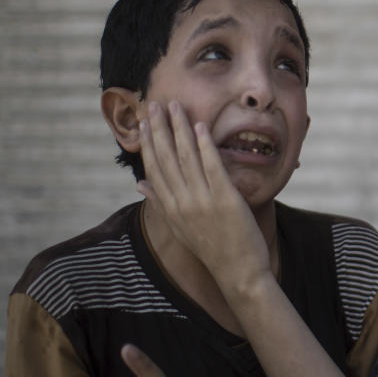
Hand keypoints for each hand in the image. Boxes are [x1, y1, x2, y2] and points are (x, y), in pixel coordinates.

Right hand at [137, 101, 270, 291]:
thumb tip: (138, 183)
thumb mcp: (180, 227)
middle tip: (155, 103)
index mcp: (170, 208)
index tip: (145, 122)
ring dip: (179, 129)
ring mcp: (202, 201)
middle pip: (166, 158)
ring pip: (186, 158)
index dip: (149, 143)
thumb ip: (159, 202)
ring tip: (175, 106)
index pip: (154, 168)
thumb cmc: (212, 249)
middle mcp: (182, 203)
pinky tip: (200, 127)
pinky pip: (212, 167)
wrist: (238, 273)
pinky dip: (205, 146)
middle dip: (159, 128)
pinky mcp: (225, 200)